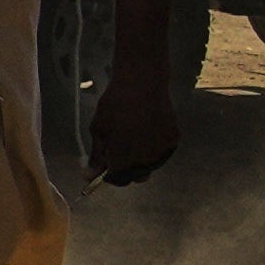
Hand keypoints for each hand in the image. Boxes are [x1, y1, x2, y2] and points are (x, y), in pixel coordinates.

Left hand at [88, 64, 181, 189]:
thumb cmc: (115, 106)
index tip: (104, 165)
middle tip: (117, 151)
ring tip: (132, 136)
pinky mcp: (174, 139)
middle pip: (136, 176)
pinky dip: (153, 146)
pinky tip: (146, 130)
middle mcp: (147, 162)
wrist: (143, 84)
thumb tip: (90, 176)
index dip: (109, 175)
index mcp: (126, 162)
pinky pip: (161, 150)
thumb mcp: (99, 130)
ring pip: (150, 165)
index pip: (118, 180)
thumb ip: (97, 156)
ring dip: (140, 159)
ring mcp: (163, 151)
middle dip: (126, 168)